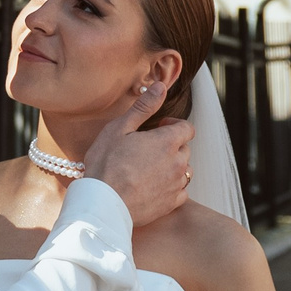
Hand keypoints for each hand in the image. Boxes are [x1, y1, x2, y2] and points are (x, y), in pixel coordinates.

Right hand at [84, 80, 193, 224]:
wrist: (103, 203)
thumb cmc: (107, 164)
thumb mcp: (120, 128)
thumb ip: (144, 107)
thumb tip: (161, 86)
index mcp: (168, 142)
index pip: (187, 128)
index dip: (173, 125)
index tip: (158, 128)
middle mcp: (178, 163)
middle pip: (185, 149)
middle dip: (171, 146)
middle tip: (148, 149)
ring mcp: (176, 185)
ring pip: (184, 170)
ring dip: (172, 166)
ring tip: (150, 169)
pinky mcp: (171, 204)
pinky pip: (181, 192)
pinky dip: (171, 187)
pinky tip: (154, 187)